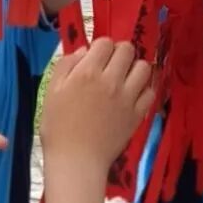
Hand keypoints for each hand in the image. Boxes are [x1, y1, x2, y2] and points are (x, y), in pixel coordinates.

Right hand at [40, 38, 153, 175]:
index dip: (101, 46)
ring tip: (125, 77)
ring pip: (144, 67)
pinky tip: (133, 95)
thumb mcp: (51, 91)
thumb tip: (84, 51)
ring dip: (135, 67)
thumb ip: (66, 65)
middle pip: (127, 49)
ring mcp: (127, 97)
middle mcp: (111, 80)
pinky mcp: (138, 113)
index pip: (105, 42)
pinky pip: (150, 91)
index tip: (96, 57)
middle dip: (119, 52)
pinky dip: (144, 89)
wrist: (77, 160)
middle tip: (112, 65)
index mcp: (87, 72)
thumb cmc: (58, 126)